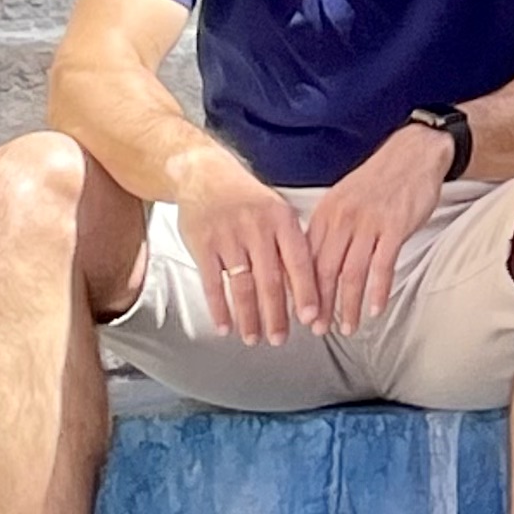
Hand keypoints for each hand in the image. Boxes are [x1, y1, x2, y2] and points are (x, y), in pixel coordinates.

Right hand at [169, 146, 321, 344]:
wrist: (205, 175)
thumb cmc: (249, 201)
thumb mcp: (278, 214)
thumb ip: (291, 248)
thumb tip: (310, 291)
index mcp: (282, 221)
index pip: (299, 263)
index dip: (307, 293)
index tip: (312, 318)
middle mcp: (256, 228)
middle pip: (270, 280)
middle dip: (276, 315)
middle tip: (280, 339)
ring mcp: (227, 236)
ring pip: (241, 286)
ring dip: (249, 317)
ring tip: (254, 339)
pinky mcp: (201, 243)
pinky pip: (211, 283)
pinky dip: (219, 308)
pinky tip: (225, 326)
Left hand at [305, 124, 451, 336]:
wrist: (412, 154)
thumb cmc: (380, 180)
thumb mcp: (344, 200)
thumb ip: (331, 230)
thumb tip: (317, 263)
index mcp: (326, 215)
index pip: (305, 259)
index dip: (301, 290)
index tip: (299, 313)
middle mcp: (342, 220)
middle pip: (325, 271)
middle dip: (320, 305)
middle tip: (318, 329)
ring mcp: (369, 224)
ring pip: (352, 273)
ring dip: (347, 305)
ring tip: (346, 327)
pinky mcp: (395, 227)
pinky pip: (383, 266)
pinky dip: (378, 291)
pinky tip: (376, 309)